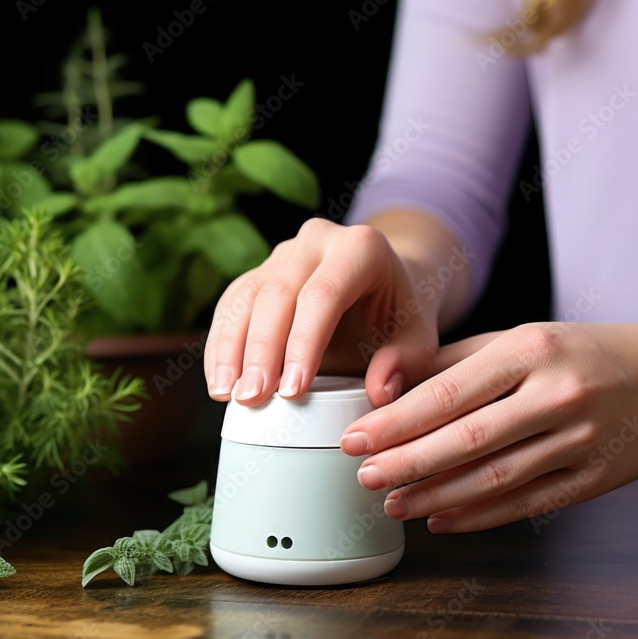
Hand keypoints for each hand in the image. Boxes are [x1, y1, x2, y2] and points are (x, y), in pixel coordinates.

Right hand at [203, 217, 439, 407]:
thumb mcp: (418, 339)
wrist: (386, 286)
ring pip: (246, 297)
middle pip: (278, 293)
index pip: (324, 294)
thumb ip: (405, 364)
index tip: (292, 391)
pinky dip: (220, 345)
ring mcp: (283, 254)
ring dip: (230, 349)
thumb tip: (379, 392)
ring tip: (227, 395)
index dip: (304, 343)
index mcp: (361, 248)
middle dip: (261, 350)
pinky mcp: (260, 273)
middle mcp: (316, 240)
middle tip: (252, 398)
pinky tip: (219, 381)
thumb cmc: (400, 315)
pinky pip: (231, 305)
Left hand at [340, 321, 637, 531]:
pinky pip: (527, 503)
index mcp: (532, 349)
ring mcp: (582, 439)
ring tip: (393, 503)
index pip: (450, 392)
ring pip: (495, 477)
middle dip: (407, 462)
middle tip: (363, 475)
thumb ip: (456, 360)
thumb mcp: (523, 338)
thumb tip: (387, 384)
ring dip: (437, 497)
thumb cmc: (583, 352)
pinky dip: (480, 516)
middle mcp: (558, 393)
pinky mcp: (596, 477)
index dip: (397, 421)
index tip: (356, 437)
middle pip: (467, 439)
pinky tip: (441, 521)